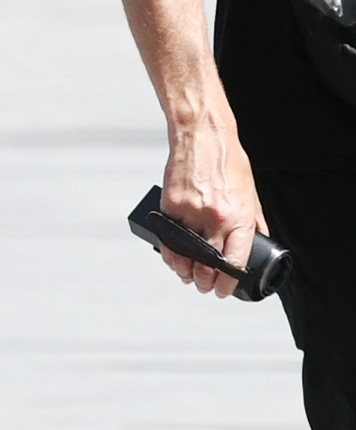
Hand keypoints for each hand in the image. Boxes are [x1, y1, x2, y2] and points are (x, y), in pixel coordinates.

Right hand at [159, 118, 273, 298]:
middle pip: (207, 264)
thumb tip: (260, 239)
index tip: (224, 290)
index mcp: (238, 217)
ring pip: (184, 256)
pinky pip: (168, 240)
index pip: (234, 261)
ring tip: (189, 277)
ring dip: (185, 272)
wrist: (202, 139)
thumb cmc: (228, 163)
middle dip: (205, 282)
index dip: (228, 282)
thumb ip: (253, 219)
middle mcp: (214, 218)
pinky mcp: (170, 208)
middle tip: (206, 288)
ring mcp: (189, 214)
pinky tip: (174, 260)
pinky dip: (170, 255)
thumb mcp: (250, 193)